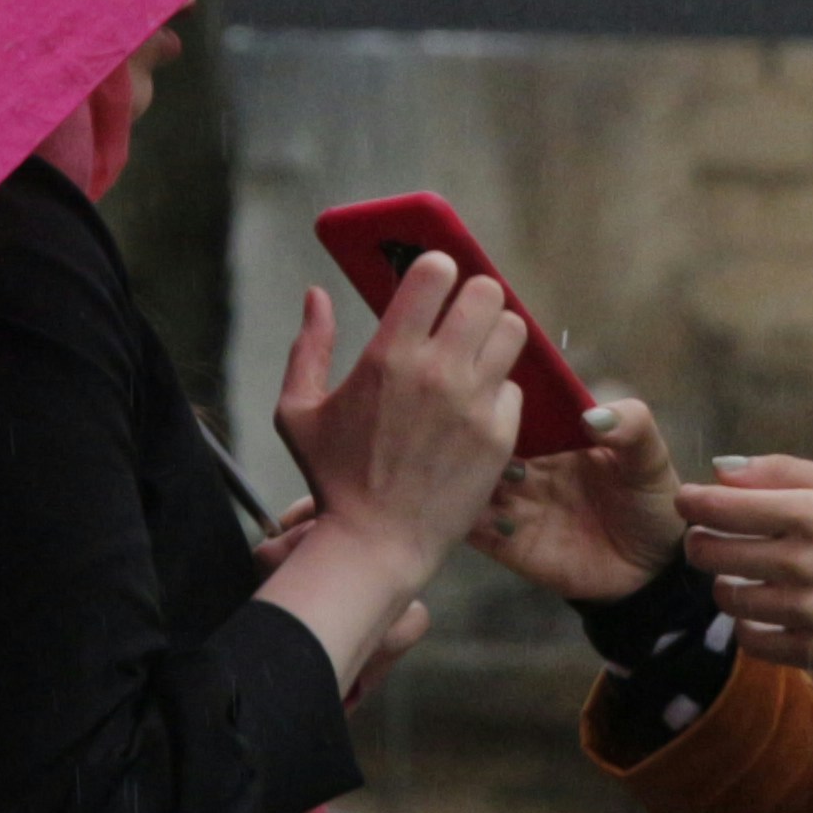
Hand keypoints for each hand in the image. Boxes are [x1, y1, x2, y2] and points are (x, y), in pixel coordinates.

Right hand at [256, 264, 527, 688]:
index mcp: (388, 355)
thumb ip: (308, 347)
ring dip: (495, 334)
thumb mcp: (298, 412)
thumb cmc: (332, 479)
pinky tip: (476, 406)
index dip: (438, 267)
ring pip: (513, 331)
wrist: (374, 545)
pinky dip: (499, 390)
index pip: (437, 272)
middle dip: (474, 296)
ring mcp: (474, 404)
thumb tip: (316, 295)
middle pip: (487, 291)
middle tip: (460, 315)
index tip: (432, 280)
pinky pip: (515, 387)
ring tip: (476, 352)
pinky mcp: (499, 435)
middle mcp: (437, 372)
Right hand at [473, 398, 682, 603]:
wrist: (651, 568)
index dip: (497, 395)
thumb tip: (594, 416)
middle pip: (484, 443)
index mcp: (555, 436)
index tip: (483, 384)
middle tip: (466, 429)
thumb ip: (631, 426)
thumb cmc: (649, 501)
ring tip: (466, 470)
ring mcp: (514, 504)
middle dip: (471, 434)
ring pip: (473, 483)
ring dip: (463, 475)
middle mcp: (526, 466)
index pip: (515, 408)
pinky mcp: (509, 544)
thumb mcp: (649, 457)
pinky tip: (467, 510)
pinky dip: (465, 518)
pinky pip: (475, 529)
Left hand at [676, 457, 812, 673]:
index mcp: (812, 514)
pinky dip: (747, 624)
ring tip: (743, 575)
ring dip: (725, 584)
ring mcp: (805, 612)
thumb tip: (721, 470)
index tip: (686, 501)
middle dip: (702, 542)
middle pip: (712, 554)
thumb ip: (784, 472)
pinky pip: (751, 641)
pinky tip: (763, 610)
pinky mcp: (812, 651)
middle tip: (711, 539)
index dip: (693, 503)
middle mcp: (802, 563)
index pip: (722, 508)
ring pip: (727, 598)